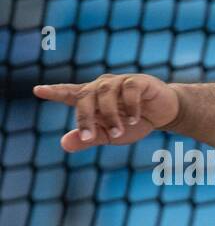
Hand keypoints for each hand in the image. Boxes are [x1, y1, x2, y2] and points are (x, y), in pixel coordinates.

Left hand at [33, 74, 179, 151]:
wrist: (165, 114)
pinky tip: (133, 119)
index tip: (38, 90)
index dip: (54, 92)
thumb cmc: (134, 123)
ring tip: (119, 132)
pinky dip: (130, 106)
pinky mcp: (138, 81)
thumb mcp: (110, 135)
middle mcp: (102, 86)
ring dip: (110, 115)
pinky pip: (129, 90)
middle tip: (88, 137)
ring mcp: (119, 82)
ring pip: (105, 93)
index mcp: (92, 98)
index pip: (69, 93)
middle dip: (85, 118)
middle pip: (85, 96)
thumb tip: (64, 144)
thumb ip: (88, 138)